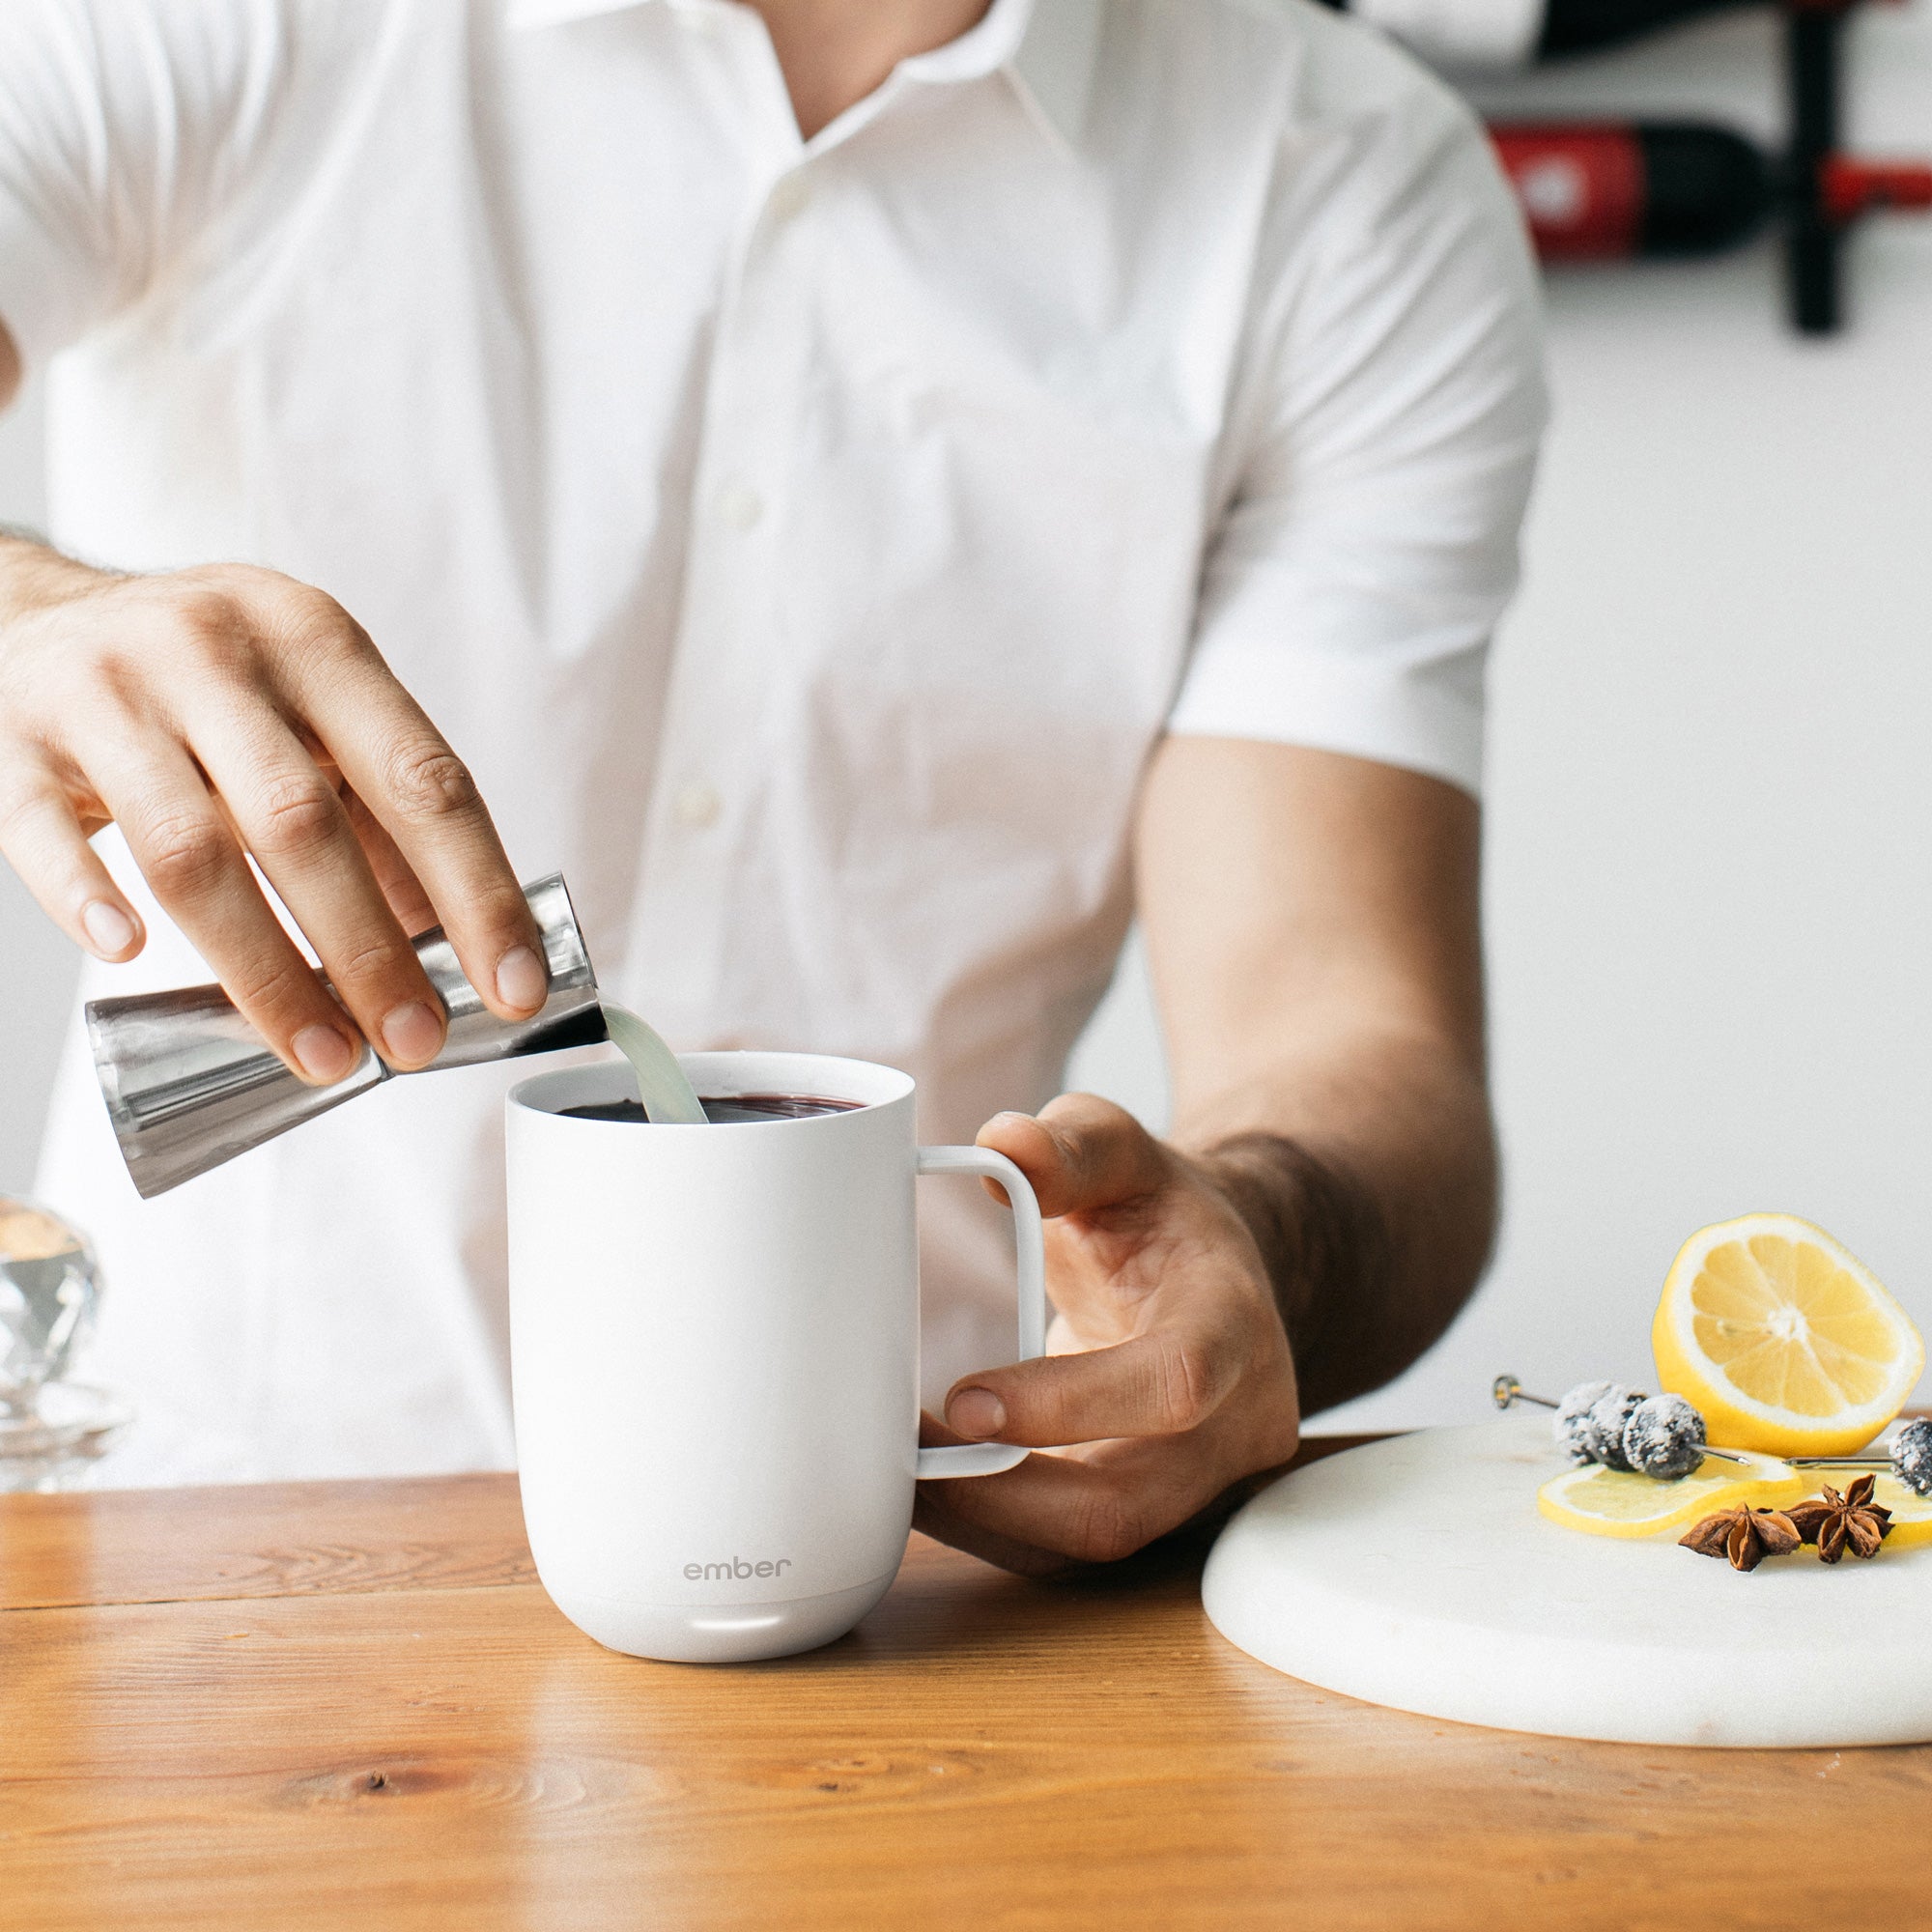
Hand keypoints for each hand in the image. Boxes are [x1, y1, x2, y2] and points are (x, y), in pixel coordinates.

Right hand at [0, 548, 547, 1081]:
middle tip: (417, 1042)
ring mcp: (106, 693)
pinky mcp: (12, 740)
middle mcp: (215, 653)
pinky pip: (42, 832)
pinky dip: (88, 897)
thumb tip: (458, 941)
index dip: (477, 890)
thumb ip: (378, 813)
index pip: (421, 779)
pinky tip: (129, 957)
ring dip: (265, 969)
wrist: (35, 616)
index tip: (513, 984)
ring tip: (323, 1051)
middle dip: (371, 952)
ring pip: (189, 851)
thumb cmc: (205, 685)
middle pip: (304, 825)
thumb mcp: (307, 710)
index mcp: (316, 641)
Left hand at [913, 1094, 1300, 1575]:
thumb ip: (1073, 1143)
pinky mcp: (1149, 1513)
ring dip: (981, 1520)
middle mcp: (1233, 1425)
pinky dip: (988, 1525)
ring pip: (1086, 1544)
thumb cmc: (1164, 1217)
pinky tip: (923, 1485)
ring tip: (894, 1468)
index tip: (963, 1400)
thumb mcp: (1127, 1155)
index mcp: (1235, 1325)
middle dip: (1000, 1496)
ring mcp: (1196, 1484)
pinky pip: (1065, 1548)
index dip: (1069, 1405)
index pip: (1175, 1383)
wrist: (1218, 1281)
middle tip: (900, 1451)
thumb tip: (1004, 1142)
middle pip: (1124, 1506)